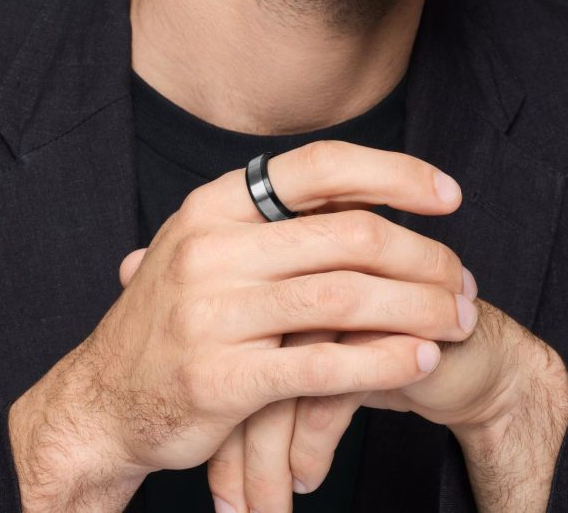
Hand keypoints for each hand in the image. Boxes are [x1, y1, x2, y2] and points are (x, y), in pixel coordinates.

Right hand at [9, 140, 466, 511]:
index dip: (394, 173)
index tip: (447, 195)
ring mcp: (210, 313)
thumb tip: (370, 198)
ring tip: (458, 319)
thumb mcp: (209, 251)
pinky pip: (321, 364)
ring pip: (344, 296)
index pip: (319, 167)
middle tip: (463, 280)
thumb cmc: (177, 318)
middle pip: (348, 234)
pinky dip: (382, 360)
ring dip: (418, 307)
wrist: (104, 399)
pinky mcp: (219, 378)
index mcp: (213, 205)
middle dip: (424, 256)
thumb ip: (278, 225)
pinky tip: (420, 358)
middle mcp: (210, 248)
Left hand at [212, 296, 567, 512]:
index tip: (213, 484)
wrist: (469, 359)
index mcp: (279, 290)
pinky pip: (326, 395)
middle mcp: (304, 290)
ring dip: (270, 463)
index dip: (215, 423)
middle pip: (247, 371)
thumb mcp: (313, 376)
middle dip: (235, 451)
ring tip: (267, 509)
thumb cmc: (380, 363)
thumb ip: (266, 386)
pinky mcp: (376, 330)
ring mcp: (340, 306)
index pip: (228, 357)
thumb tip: (203, 444)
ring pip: (283, 388)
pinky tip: (308, 478)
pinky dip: (311, 447)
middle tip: (233, 511)